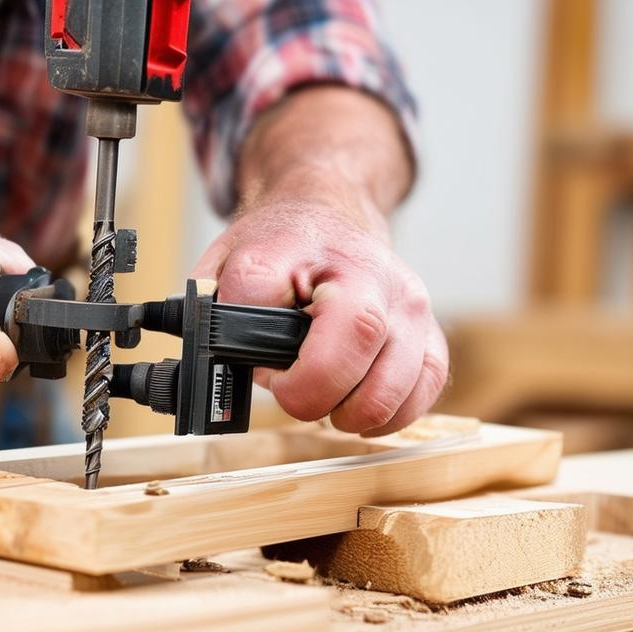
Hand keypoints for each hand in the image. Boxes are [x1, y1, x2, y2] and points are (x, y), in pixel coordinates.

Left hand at [192, 182, 447, 435]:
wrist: (326, 216)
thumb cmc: (277, 252)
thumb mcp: (225, 262)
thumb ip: (208, 309)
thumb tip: (204, 366)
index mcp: (291, 247)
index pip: (259, 288)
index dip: (246, 341)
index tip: (248, 358)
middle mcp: (360, 268)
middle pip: (353, 335)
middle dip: (311, 390)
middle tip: (292, 392)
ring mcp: (404, 298)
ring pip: (394, 376)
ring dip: (351, 411)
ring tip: (326, 401)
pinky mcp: (428, 326)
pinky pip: (426, 383)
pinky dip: (392, 414)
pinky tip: (360, 411)